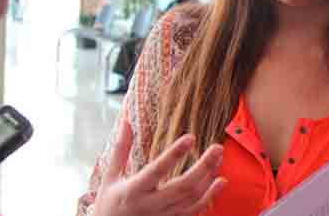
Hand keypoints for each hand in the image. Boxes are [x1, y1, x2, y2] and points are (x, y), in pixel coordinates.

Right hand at [93, 119, 226, 215]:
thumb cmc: (108, 205)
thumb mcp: (109, 178)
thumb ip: (121, 150)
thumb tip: (126, 122)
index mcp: (133, 191)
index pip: (156, 170)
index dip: (174, 154)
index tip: (191, 137)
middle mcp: (149, 206)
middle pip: (182, 186)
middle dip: (203, 166)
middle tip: (218, 147)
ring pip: (192, 198)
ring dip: (209, 177)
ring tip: (219, 158)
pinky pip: (195, 211)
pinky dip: (210, 196)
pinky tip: (220, 181)